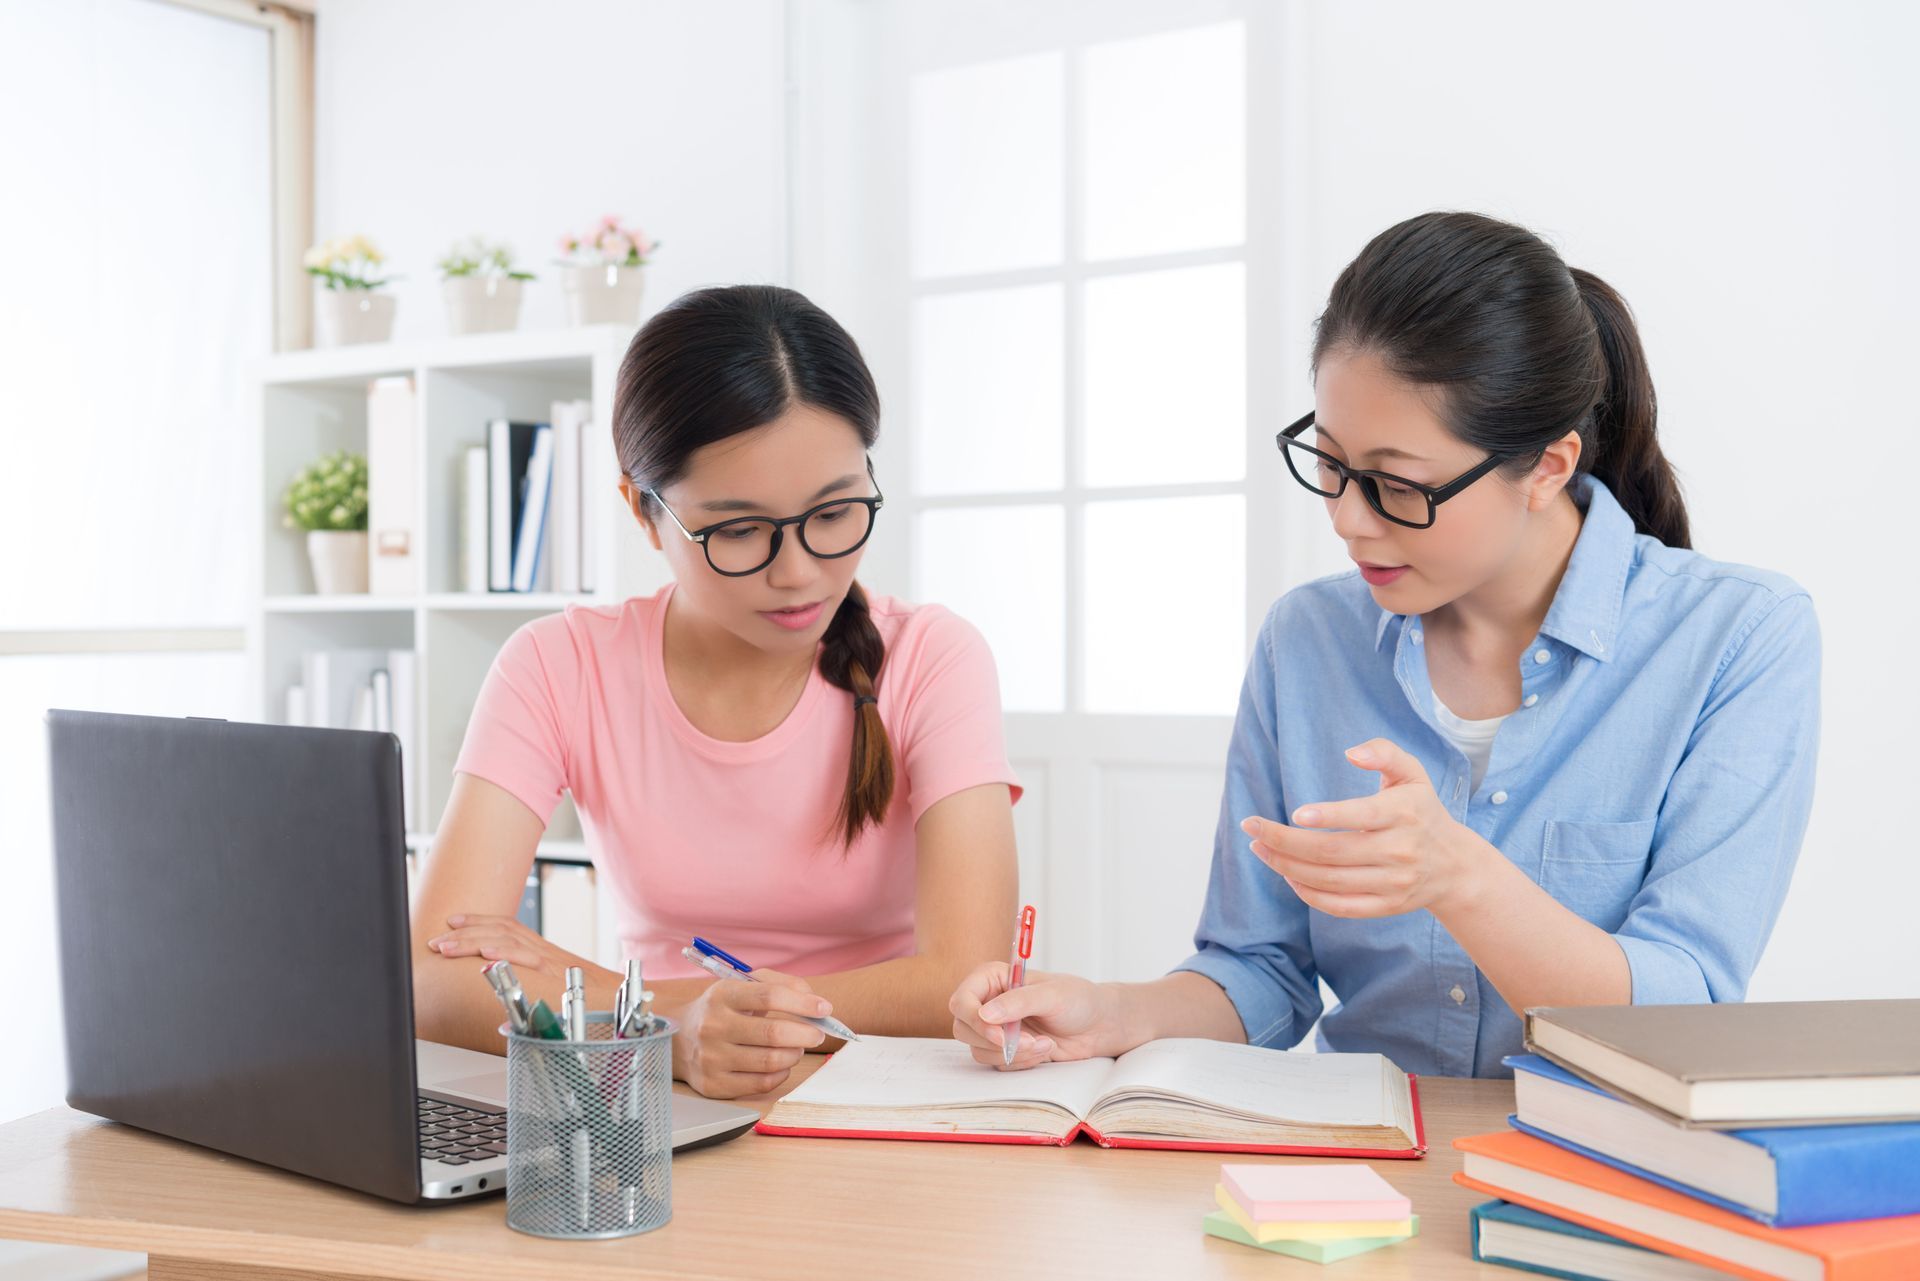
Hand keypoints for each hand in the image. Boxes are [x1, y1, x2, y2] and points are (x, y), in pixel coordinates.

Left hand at [425, 913, 585, 981]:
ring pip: (506, 940)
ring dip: (472, 942)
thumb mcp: (554, 983)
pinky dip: (505, 954)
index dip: (476, 921)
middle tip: (437, 941)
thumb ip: (531, 979)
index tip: (452, 921)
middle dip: (464, 934)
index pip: (505, 925)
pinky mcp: (554, 972)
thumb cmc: (589, 996)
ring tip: (447, 948)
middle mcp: (542, 949)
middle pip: (499, 930)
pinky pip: (527, 959)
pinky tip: (485, 956)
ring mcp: (548, 959)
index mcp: (540, 949)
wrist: (620, 997)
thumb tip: (503, 986)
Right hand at [675, 970, 829, 1099]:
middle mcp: (713, 1026)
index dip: (802, 1003)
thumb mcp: (743, 986)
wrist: (679, 1040)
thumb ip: (780, 984)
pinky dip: (781, 1073)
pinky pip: (761, 1083)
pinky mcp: (714, 1084)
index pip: (769, 996)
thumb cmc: (723, 1010)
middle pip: (773, 1032)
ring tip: (797, 1046)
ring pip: (770, 1061)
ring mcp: (711, 1058)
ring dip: (794, 1053)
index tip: (825, 1008)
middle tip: (818, 1033)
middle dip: (806, 1033)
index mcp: (722, 995)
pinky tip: (782, 1064)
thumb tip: (812, 999)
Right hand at [947, 962, 1117, 1070]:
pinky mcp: (1007, 1050)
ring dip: (1012, 1054)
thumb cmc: (1078, 1000)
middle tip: (1027, 1042)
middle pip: (963, 1028)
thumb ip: (1018, 1002)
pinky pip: (998, 1064)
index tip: (999, 1034)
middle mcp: (989, 1002)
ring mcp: (996, 1028)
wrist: (1099, 1026)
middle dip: (994, 1041)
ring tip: (1043, 1044)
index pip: (962, 1000)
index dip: (974, 1019)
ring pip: (979, 1050)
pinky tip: (1044, 1050)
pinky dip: (1021, 1062)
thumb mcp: (1052, 995)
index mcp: (993, 978)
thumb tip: (985, 1014)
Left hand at [1241, 737, 1489, 918]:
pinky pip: (1340, 907)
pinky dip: (1309, 895)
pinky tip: (1287, 875)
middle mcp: (1400, 851)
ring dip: (1287, 866)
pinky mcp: (1386, 907)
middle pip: (1333, 852)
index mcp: (1405, 814)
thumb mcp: (1412, 774)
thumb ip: (1385, 753)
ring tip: (1260, 848)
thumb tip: (1352, 752)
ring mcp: (1393, 883)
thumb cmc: (1421, 811)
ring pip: (1330, 880)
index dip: (1329, 816)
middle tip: (1251, 828)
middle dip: (1285, 841)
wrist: (1454, 866)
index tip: (1296, 814)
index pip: (1363, 816)